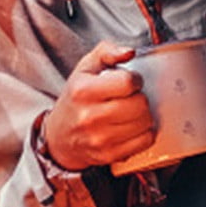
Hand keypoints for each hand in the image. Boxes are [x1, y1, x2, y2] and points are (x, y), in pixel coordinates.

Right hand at [42, 41, 156, 170]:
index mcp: (83, 91)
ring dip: (144, 115)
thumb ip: (107, 51)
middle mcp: (89, 117)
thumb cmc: (76, 99)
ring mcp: (100, 139)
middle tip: (130, 98)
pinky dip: (144, 133)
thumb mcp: (85, 68)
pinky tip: (132, 127)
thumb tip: (129, 52)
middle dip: (140, 98)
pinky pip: (145, 141)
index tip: (130, 82)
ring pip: (145, 123)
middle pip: (139, 104)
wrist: (60, 136)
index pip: (128, 82)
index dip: (135, 80)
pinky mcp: (109, 155)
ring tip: (130, 112)